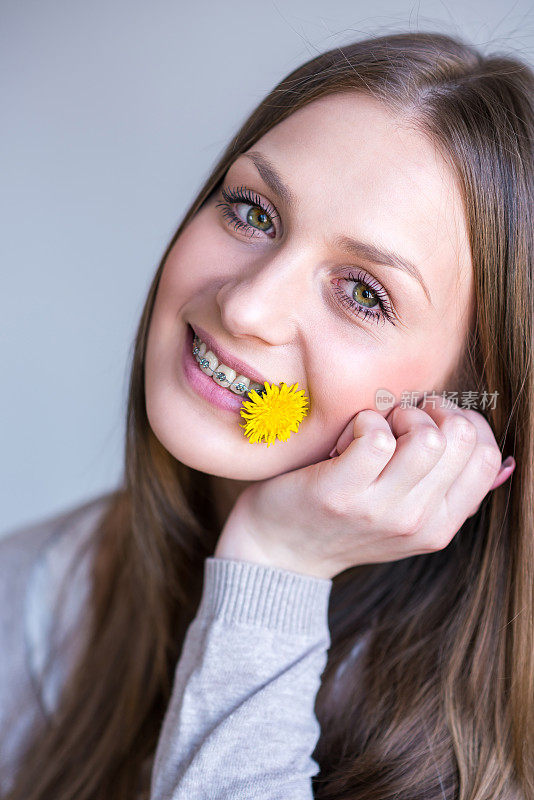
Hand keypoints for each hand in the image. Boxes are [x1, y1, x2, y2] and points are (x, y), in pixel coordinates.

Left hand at [215, 396, 514, 578]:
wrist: (279, 551)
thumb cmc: (342, 520)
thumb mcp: (405, 517)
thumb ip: (448, 490)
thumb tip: (503, 461)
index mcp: (440, 525)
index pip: (486, 455)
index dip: (463, 422)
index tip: (431, 420)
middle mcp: (416, 521)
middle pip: (460, 437)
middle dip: (430, 412)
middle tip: (397, 422)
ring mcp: (378, 509)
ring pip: (425, 436)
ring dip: (397, 415)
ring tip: (373, 429)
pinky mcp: (339, 492)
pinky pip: (375, 435)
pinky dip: (363, 421)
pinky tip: (347, 438)